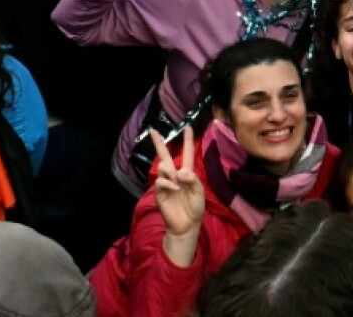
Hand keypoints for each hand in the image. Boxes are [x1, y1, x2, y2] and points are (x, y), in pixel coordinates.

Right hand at [152, 129, 204, 266]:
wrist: (187, 225)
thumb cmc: (195, 208)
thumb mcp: (200, 192)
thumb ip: (193, 179)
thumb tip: (181, 171)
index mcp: (187, 173)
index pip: (187, 153)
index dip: (187, 141)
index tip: (188, 126)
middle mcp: (175, 175)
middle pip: (166, 155)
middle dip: (159, 143)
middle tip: (153, 130)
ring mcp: (166, 183)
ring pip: (163, 166)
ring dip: (170, 171)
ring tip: (177, 182)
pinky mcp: (159, 192)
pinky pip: (161, 181)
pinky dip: (168, 183)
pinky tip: (175, 188)